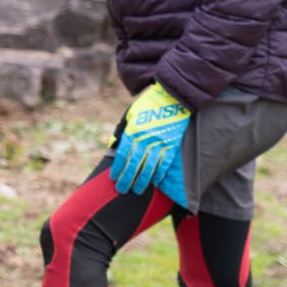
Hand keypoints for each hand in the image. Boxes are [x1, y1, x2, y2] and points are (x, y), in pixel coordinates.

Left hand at [109, 82, 189, 204]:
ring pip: (149, 166)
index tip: (114, 177)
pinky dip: (159, 173)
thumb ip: (124, 130)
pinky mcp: (172, 143)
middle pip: (134, 162)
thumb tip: (114, 145)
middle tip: (122, 190)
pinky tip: (154, 182)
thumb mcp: (132, 114)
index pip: (123, 153)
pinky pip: (165, 162)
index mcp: (133, 130)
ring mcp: (160, 142)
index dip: (118, 167)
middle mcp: (145, 138)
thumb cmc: (149, 104)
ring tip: (136, 190)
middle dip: (127, 178)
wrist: (172, 96)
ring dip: (142, 179)